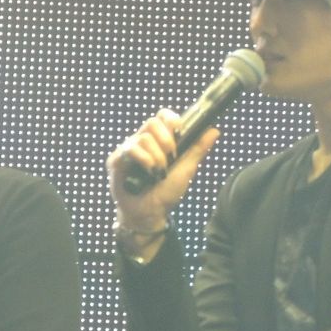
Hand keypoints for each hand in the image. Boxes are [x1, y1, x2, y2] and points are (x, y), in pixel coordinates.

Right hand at [107, 109, 218, 229]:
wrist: (150, 214)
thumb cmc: (166, 192)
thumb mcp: (187, 169)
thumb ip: (198, 149)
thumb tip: (215, 130)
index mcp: (159, 141)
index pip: (162, 117)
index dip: (171, 119)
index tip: (179, 130)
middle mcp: (142, 142)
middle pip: (152, 122)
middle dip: (166, 139)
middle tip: (172, 156)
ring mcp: (129, 150)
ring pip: (143, 137)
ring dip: (157, 156)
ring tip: (160, 172)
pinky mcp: (116, 160)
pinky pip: (130, 149)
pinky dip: (144, 159)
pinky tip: (149, 171)